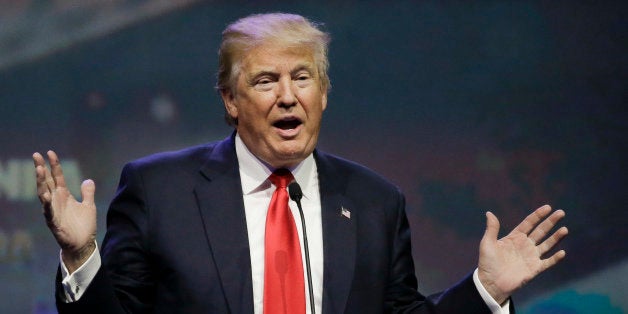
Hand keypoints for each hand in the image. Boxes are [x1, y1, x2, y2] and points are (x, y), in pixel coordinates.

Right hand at [33, 150, 96, 272]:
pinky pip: (48, 211)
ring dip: (40, 182)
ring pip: (44, 193)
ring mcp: (53, 210)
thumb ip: (87, 193)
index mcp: (64, 195)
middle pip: (47, 181)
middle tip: (36, 155)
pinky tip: (44, 195)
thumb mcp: (89, 206)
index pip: (57, 176)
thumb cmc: (84, 225)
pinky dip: (46, 204)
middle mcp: (56, 200)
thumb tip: (88, 180)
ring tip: (38, 169)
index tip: (50, 152)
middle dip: (41, 168)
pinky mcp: (53, 221)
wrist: (82, 243)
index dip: (54, 165)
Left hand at [477, 205, 567, 303]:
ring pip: (547, 244)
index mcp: (514, 237)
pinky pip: (547, 262)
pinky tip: (562, 252)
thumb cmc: (487, 263)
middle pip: (540, 231)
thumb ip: (491, 229)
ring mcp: (531, 256)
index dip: (538, 215)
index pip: (529, 223)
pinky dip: (555, 258)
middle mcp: (525, 245)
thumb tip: (489, 213)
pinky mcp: (534, 269)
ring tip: (565, 229)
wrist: (491, 283)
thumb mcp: (487, 244)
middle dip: (550, 222)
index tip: (548, 207)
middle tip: (561, 213)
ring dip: (556, 237)